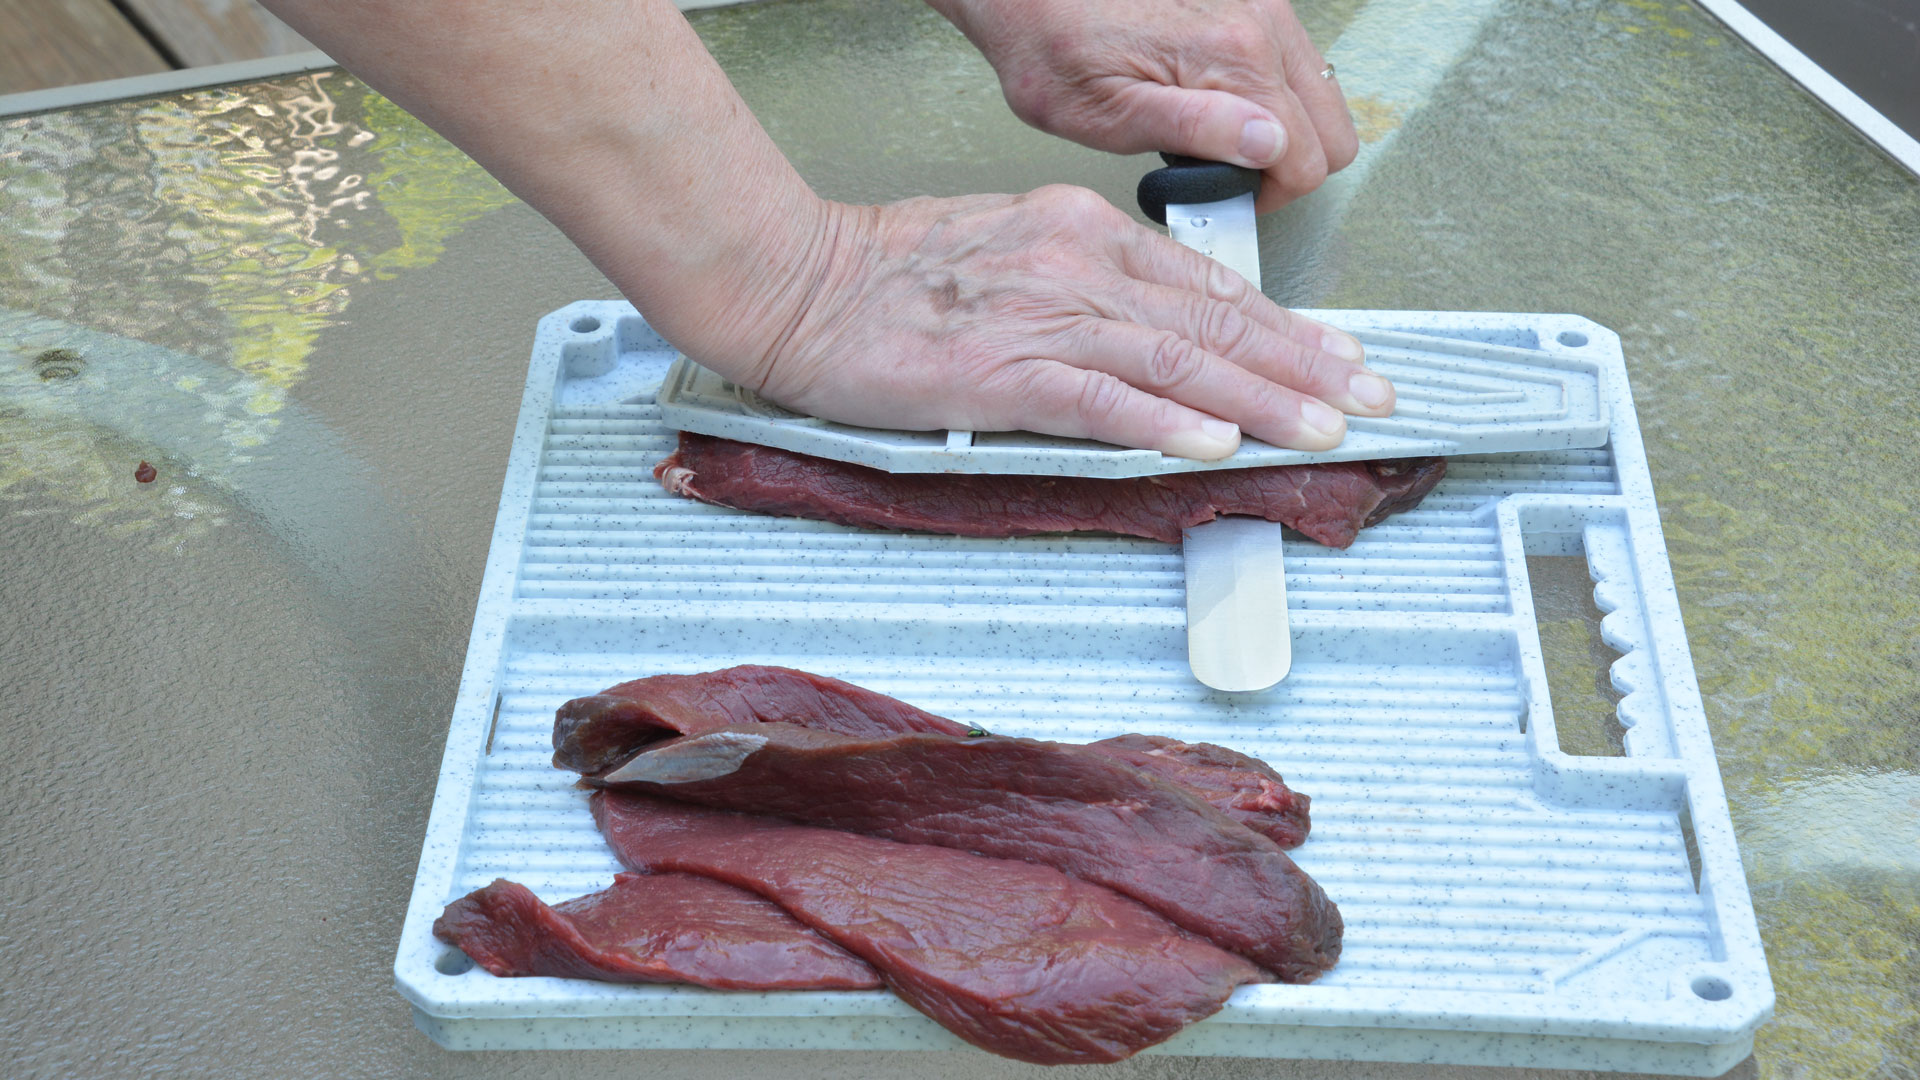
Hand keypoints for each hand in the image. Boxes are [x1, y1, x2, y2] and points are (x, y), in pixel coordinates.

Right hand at [706, 186, 1392, 458]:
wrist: (798, 282)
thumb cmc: (892, 279)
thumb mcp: (1011, 256)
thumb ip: (1087, 290)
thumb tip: (1159, 339)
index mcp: (1082, 235)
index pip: (1208, 288)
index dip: (1287, 328)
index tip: (1344, 358)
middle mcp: (1076, 265)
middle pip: (1212, 322)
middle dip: (1304, 366)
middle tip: (1371, 400)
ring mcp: (1040, 316)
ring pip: (1174, 359)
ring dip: (1257, 399)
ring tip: (1318, 430)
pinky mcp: (997, 371)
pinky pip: (1095, 399)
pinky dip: (1159, 423)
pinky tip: (1209, 443)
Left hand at [929, 0, 1356, 210]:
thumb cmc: (1054, 50)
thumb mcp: (1108, 113)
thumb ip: (1194, 131)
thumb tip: (1268, 147)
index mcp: (1234, 58)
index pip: (1308, 159)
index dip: (1272, 196)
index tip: (1232, 201)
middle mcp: (1262, 24)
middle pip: (1332, 130)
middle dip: (1291, 167)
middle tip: (1232, 179)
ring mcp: (1262, 7)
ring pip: (1321, 96)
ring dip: (1287, 131)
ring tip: (1221, 142)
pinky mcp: (1252, 1)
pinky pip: (1296, 64)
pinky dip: (1276, 97)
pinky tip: (1223, 104)